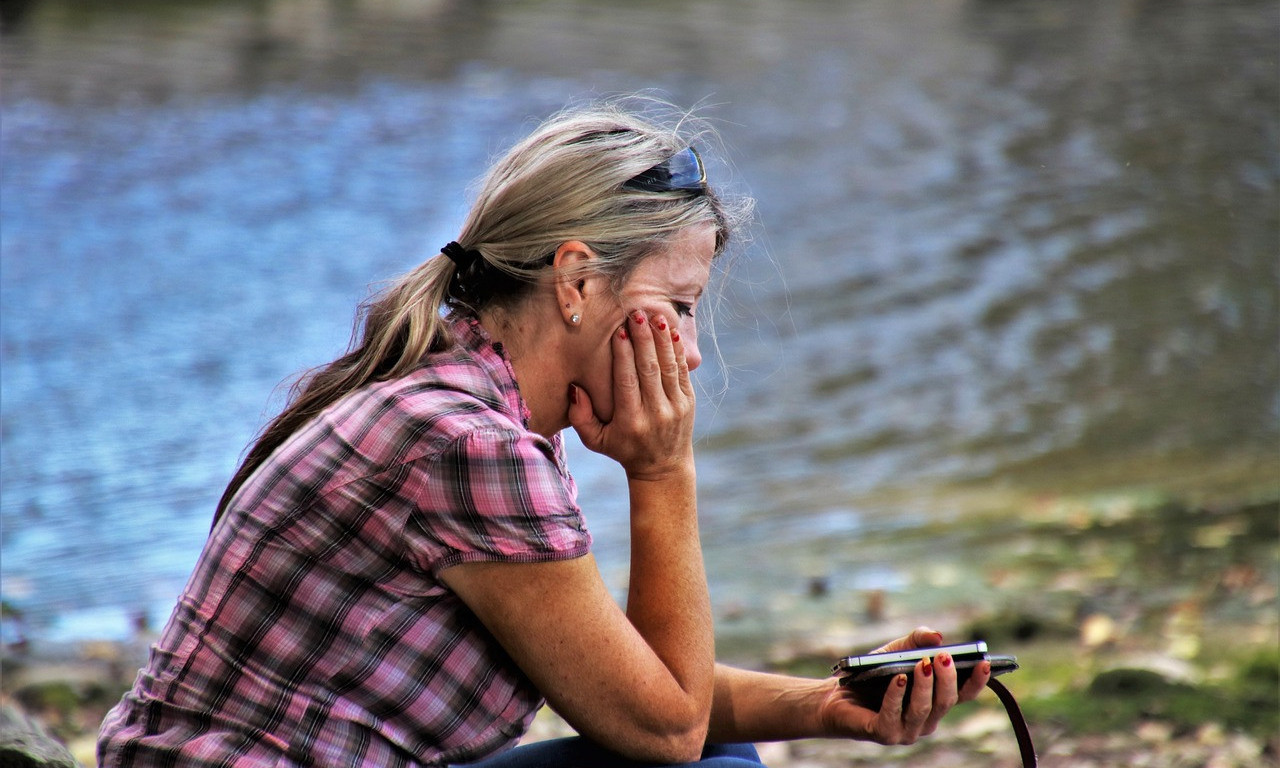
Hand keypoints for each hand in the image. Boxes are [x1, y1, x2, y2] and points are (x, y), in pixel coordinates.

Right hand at [568, 310, 695, 479]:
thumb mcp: (595, 440)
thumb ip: (580, 417)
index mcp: (631, 421)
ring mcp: (675, 407)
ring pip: (667, 366)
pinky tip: (670, 331)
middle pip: (648, 369)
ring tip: (654, 316)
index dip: (624, 356)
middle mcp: (655, 413)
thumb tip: (575, 388)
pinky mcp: (688, 401)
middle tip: (636, 314)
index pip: (627, 382)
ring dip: (661, 339)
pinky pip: (681, 371)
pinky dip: (676, 350)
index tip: (619, 332)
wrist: (662, 467)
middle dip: (643, 339)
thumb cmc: (622, 449)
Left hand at [819, 627, 990, 745]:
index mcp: (934, 702)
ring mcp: (906, 731)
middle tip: (943, 657)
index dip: (977, 681)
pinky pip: (894, 715)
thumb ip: (917, 640)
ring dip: (925, 685)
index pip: (963, 695)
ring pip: (923, 709)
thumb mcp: (897, 650)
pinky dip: (897, 695)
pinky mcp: (883, 734)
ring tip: (922, 664)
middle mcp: (925, 721)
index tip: (984, 662)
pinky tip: (898, 679)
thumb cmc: (873, 674)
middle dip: (947, 678)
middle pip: (946, 702)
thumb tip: (938, 636)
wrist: (836, 695)